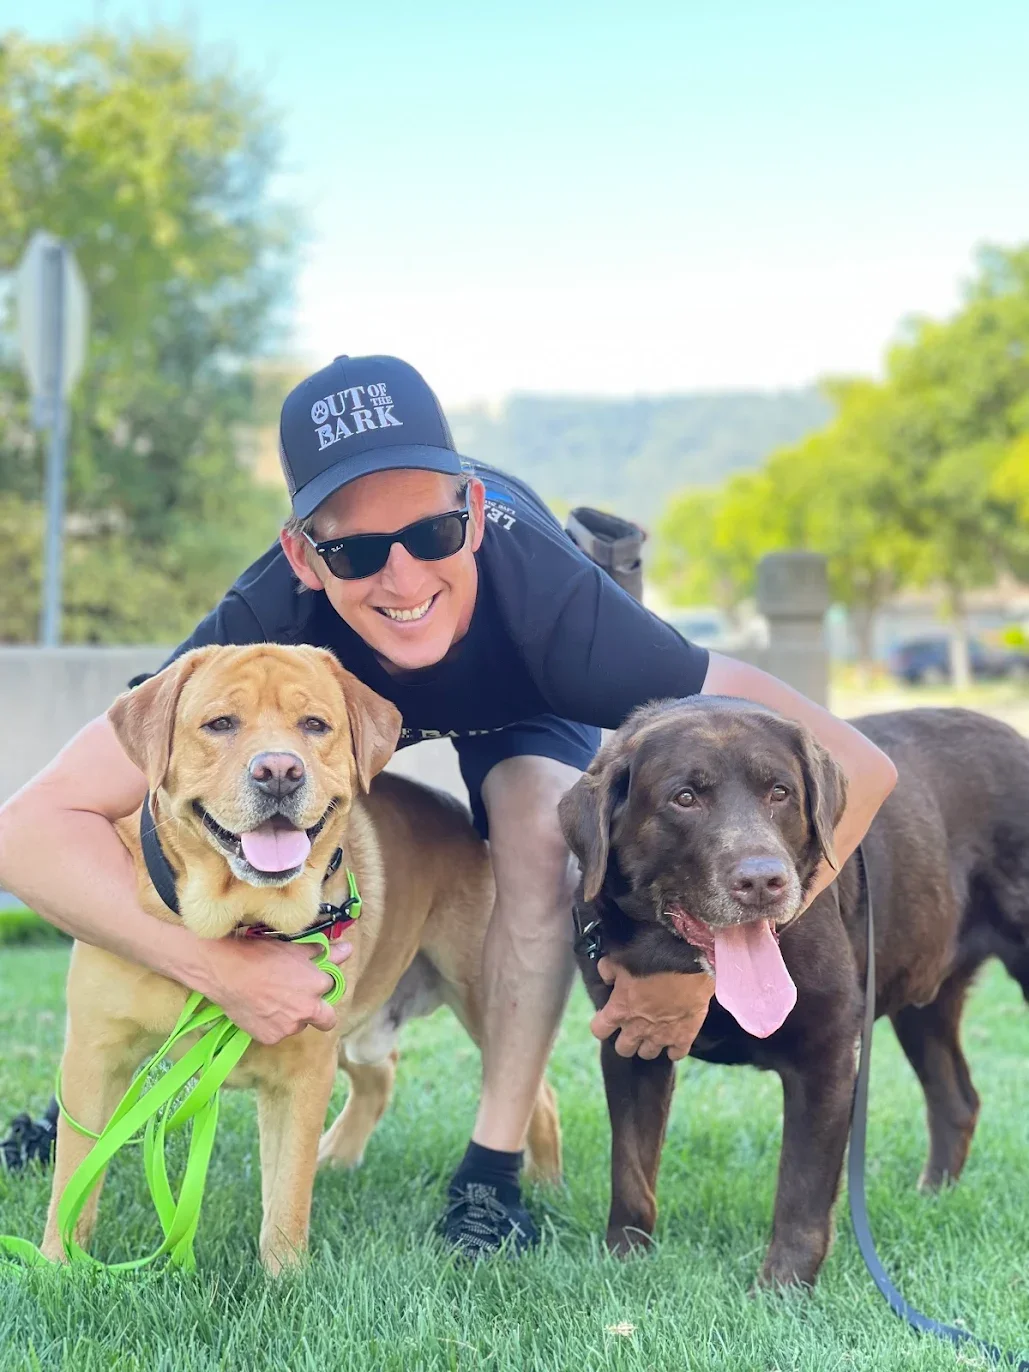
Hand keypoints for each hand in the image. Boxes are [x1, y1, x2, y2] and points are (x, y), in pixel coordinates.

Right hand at [197, 936, 351, 1044]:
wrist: (228, 971)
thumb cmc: (262, 955)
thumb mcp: (296, 949)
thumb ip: (326, 953)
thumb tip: (348, 950)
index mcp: (318, 986)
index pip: (331, 987)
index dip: (319, 983)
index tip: (307, 979)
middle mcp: (308, 1010)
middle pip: (326, 1020)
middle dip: (320, 1013)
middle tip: (301, 1001)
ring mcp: (289, 1027)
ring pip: (298, 1025)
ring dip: (291, 1016)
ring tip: (271, 999)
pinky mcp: (271, 1038)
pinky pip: (277, 1033)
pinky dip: (271, 1024)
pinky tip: (259, 1009)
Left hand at [590, 957, 713, 1060]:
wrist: (689, 962)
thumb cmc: (653, 959)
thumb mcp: (621, 959)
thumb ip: (608, 970)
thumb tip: (606, 977)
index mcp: (619, 1010)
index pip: (598, 1030)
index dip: (602, 1024)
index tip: (608, 1017)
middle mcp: (637, 1029)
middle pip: (623, 1049)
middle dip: (625, 1039)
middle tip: (632, 1025)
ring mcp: (661, 1036)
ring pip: (647, 1054)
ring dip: (648, 1044)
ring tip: (653, 1032)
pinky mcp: (684, 1037)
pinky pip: (676, 1055)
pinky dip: (674, 1049)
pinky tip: (674, 1038)